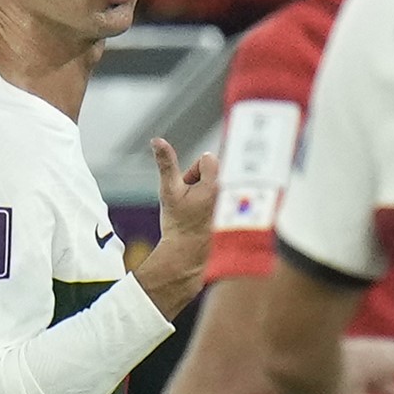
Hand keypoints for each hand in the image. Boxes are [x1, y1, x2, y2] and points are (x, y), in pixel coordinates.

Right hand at [133, 138, 218, 318]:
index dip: (192, 172)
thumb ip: (166, 163)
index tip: (187, 190)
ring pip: (216, 184)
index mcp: (216, 184)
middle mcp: (229, 193)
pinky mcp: (236, 213)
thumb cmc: (178, 223)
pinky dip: (213, 203)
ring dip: (204, 192)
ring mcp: (234, 204)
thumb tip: (157, 140)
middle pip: (212, 170)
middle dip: (198, 181)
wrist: (188, 253)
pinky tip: (206, 218)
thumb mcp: (168, 190)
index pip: (206, 158)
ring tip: (197, 211)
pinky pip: (223, 196)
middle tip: (191, 202)